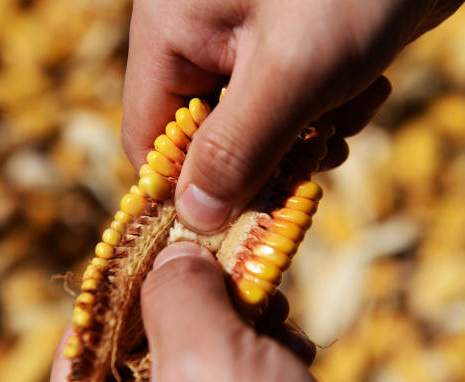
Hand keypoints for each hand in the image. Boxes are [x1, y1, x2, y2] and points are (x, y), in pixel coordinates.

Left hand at [50, 242, 345, 381]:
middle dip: (191, 295)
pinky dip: (267, 340)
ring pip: (203, 340)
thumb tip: (173, 254)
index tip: (146, 251)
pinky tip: (295, 345)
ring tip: (272, 307)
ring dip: (239, 312)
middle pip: (148, 337)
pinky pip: (242, 360)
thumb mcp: (205, 363)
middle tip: (223, 264)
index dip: (106, 297)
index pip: (78, 355)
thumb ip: (177, 297)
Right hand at [122, 0, 461, 232]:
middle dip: (258, 164)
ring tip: (341, 119)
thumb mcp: (290, 72)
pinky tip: (358, 97)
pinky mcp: (284, 54)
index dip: (184, 188)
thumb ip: (236, 150)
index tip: (227, 220)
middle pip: (205, 142)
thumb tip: (195, 217)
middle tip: (307, 162)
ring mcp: (242, 48)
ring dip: (300, 144)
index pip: (149, 138)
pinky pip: (286, 113)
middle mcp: (199, 42)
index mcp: (171, 34)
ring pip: (251, 135)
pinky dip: (322, 118)